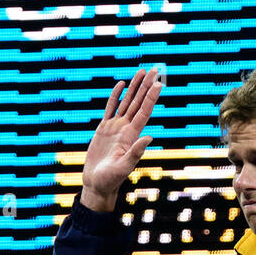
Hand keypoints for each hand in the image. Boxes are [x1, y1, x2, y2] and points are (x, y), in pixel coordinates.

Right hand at [80, 68, 162, 209]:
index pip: (144, 112)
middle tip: (155, 69)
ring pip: (126, 102)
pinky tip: (121, 85)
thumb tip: (149, 137)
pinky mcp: (103, 129)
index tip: (159, 83)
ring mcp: (115, 128)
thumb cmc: (110, 180)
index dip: (151, 97)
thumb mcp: (123, 167)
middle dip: (146, 86)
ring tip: (142, 72)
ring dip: (134, 87)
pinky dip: (116, 96)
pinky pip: (110, 108)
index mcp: (131, 136)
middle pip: (138, 102)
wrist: (97, 185)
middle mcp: (125, 129)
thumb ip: (136, 152)